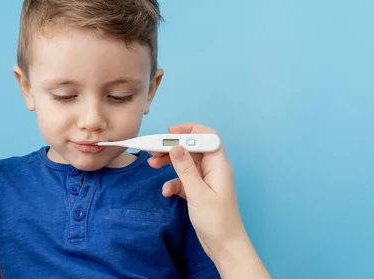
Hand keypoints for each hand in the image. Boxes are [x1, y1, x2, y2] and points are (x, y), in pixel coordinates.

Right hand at [147, 123, 245, 259]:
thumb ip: (185, 169)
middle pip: (192, 148)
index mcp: (218, 165)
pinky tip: (166, 192)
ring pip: (185, 162)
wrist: (224, 246)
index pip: (206, 137)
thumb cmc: (217, 221)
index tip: (169, 133)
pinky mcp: (198, 190)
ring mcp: (205, 179)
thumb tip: (175, 146)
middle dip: (173, 146)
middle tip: (153, 150)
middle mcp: (213, 168)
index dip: (189, 130)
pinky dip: (172, 182)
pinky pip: (183, 178)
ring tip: (152, 164)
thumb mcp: (198, 194)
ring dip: (169, 162)